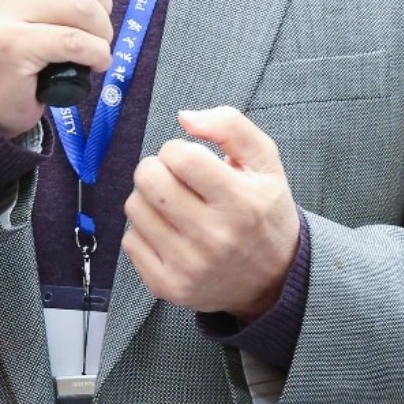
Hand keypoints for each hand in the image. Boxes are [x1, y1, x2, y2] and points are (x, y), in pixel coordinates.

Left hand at [121, 106, 299, 319]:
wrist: (273, 280)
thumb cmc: (264, 213)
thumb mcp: (266, 163)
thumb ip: (230, 126)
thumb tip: (183, 117)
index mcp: (241, 202)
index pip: (180, 156)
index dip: (177, 149)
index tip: (189, 161)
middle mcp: (215, 238)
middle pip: (149, 180)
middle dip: (156, 169)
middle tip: (175, 179)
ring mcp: (188, 266)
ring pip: (135, 207)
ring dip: (148, 199)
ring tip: (174, 206)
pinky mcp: (167, 286)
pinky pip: (130, 240)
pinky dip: (144, 231)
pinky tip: (170, 233)